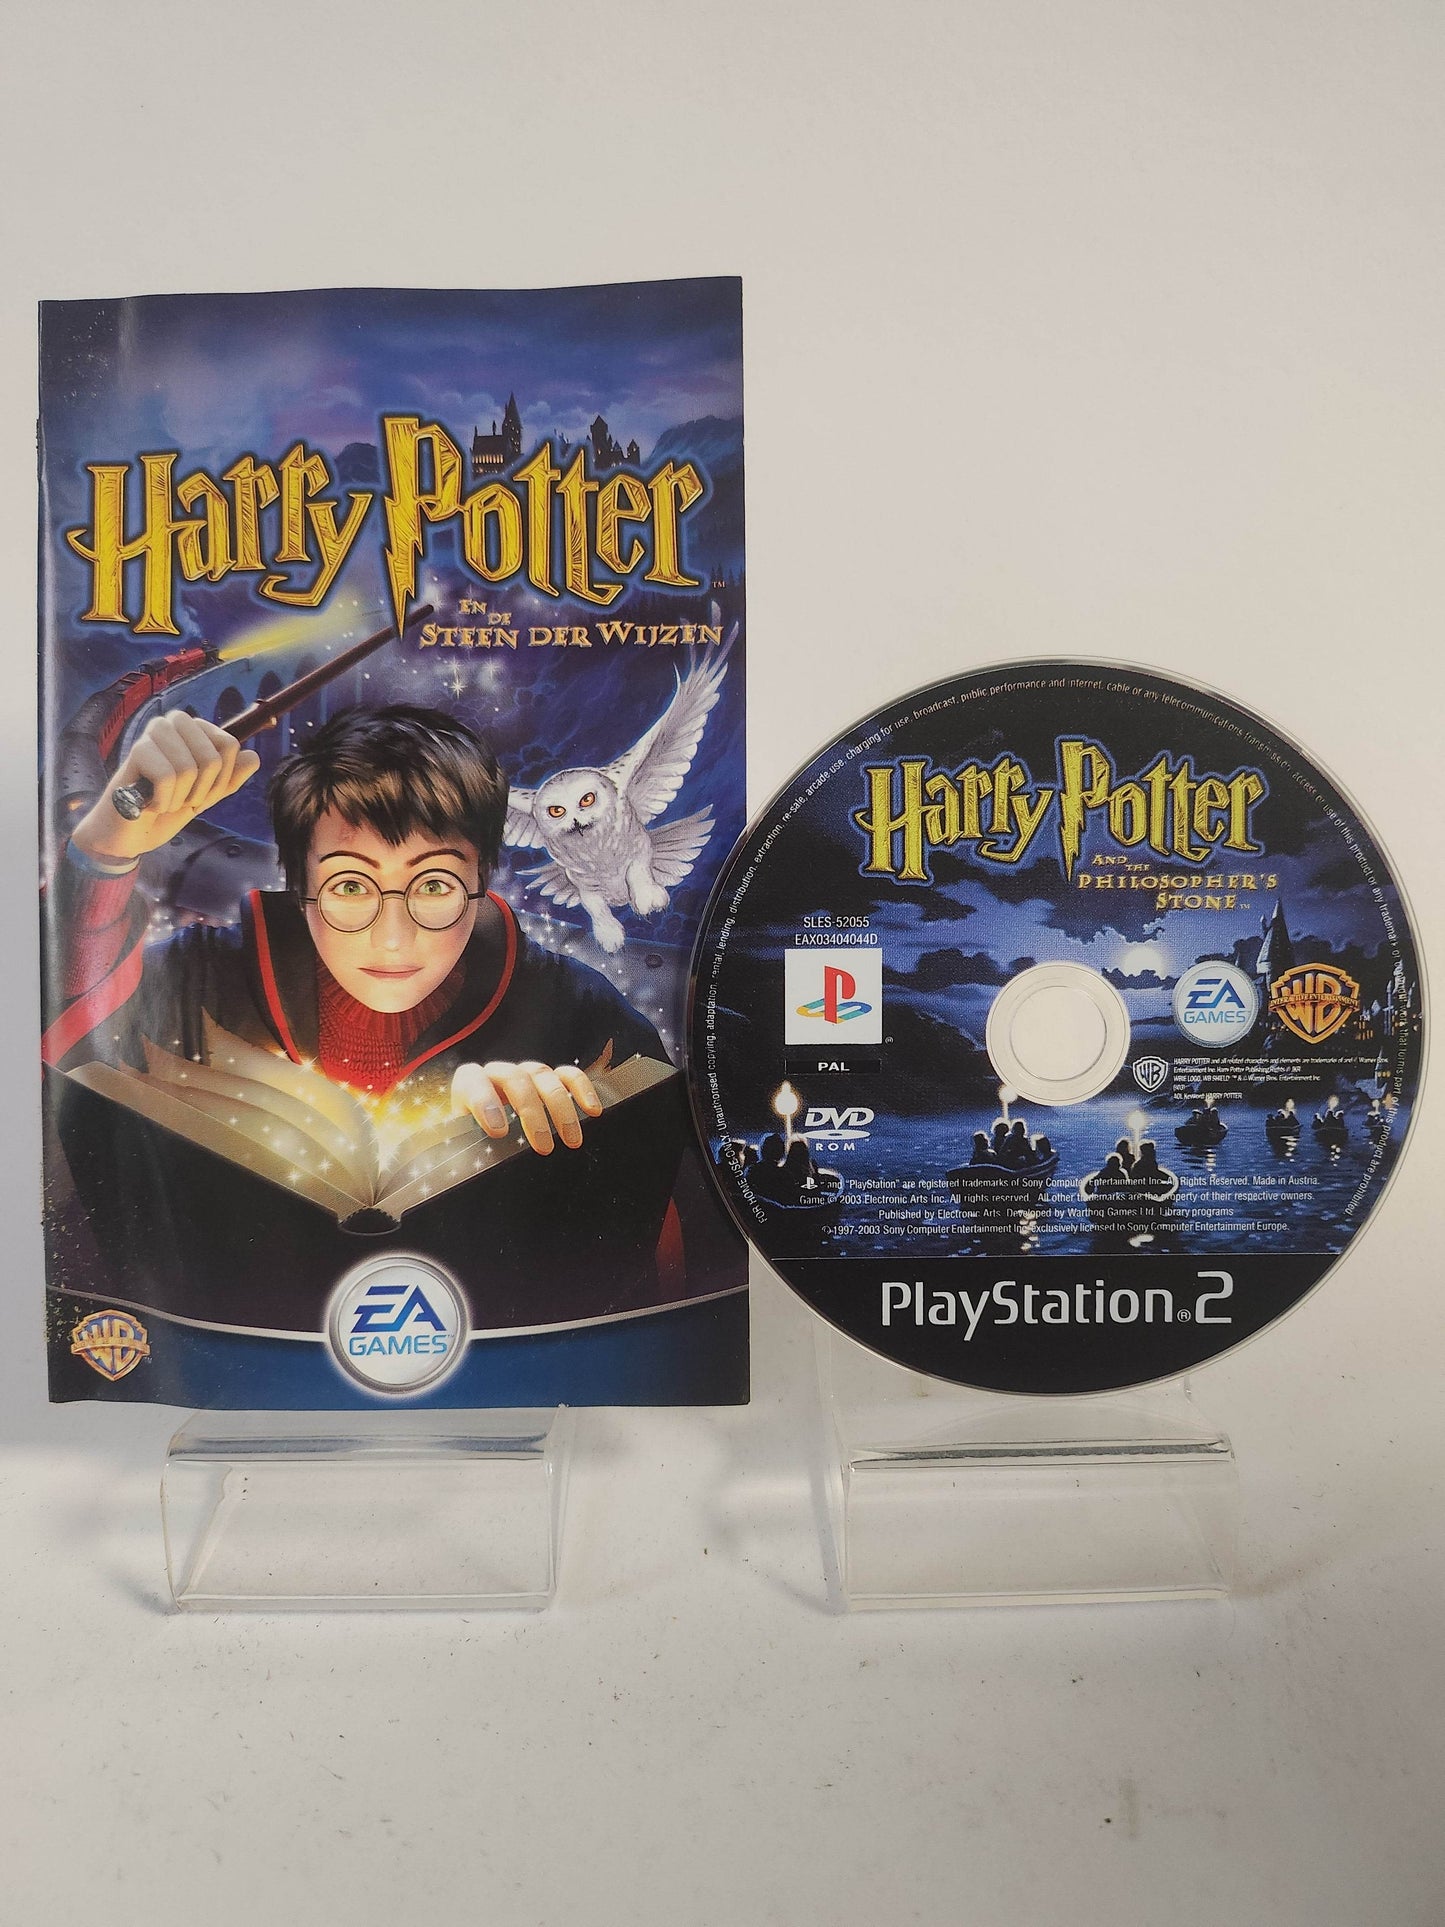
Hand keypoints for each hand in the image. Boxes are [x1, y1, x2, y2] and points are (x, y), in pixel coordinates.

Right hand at [70, 713, 261, 863]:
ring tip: (165, 800)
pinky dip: (164, 800)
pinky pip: (169, 777)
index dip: (221, 780)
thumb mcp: (207, 795)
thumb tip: (253, 757)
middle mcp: (174, 722)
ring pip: (191, 768)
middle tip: (181, 799)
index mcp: (194, 728)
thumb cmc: (167, 808)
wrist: (131, 833)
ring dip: (181, 797)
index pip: (229, 746)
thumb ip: (231, 778)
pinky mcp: (137, 750)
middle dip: (202, 791)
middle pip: (213, 757)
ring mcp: (154, 733)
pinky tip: (150, 802)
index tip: (200, 793)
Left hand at [451, 1059, 602, 1155]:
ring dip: (560, 1108)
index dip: (485, 1101)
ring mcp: (526, 1075)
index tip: (499, 1131)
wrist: (482, 1139)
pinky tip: (593, 1110)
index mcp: (469, 1087)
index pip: (473, 1080)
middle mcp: (498, 1075)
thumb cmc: (474, 1145)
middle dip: (532, 1112)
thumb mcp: (465, 1149)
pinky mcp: (550, 1080)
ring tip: (571, 1140)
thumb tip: (474, 1172)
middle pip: (516, 1079)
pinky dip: (581, 1089)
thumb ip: (468, 1155)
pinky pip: (568, 1075)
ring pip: (544, 1076)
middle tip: (544, 1146)